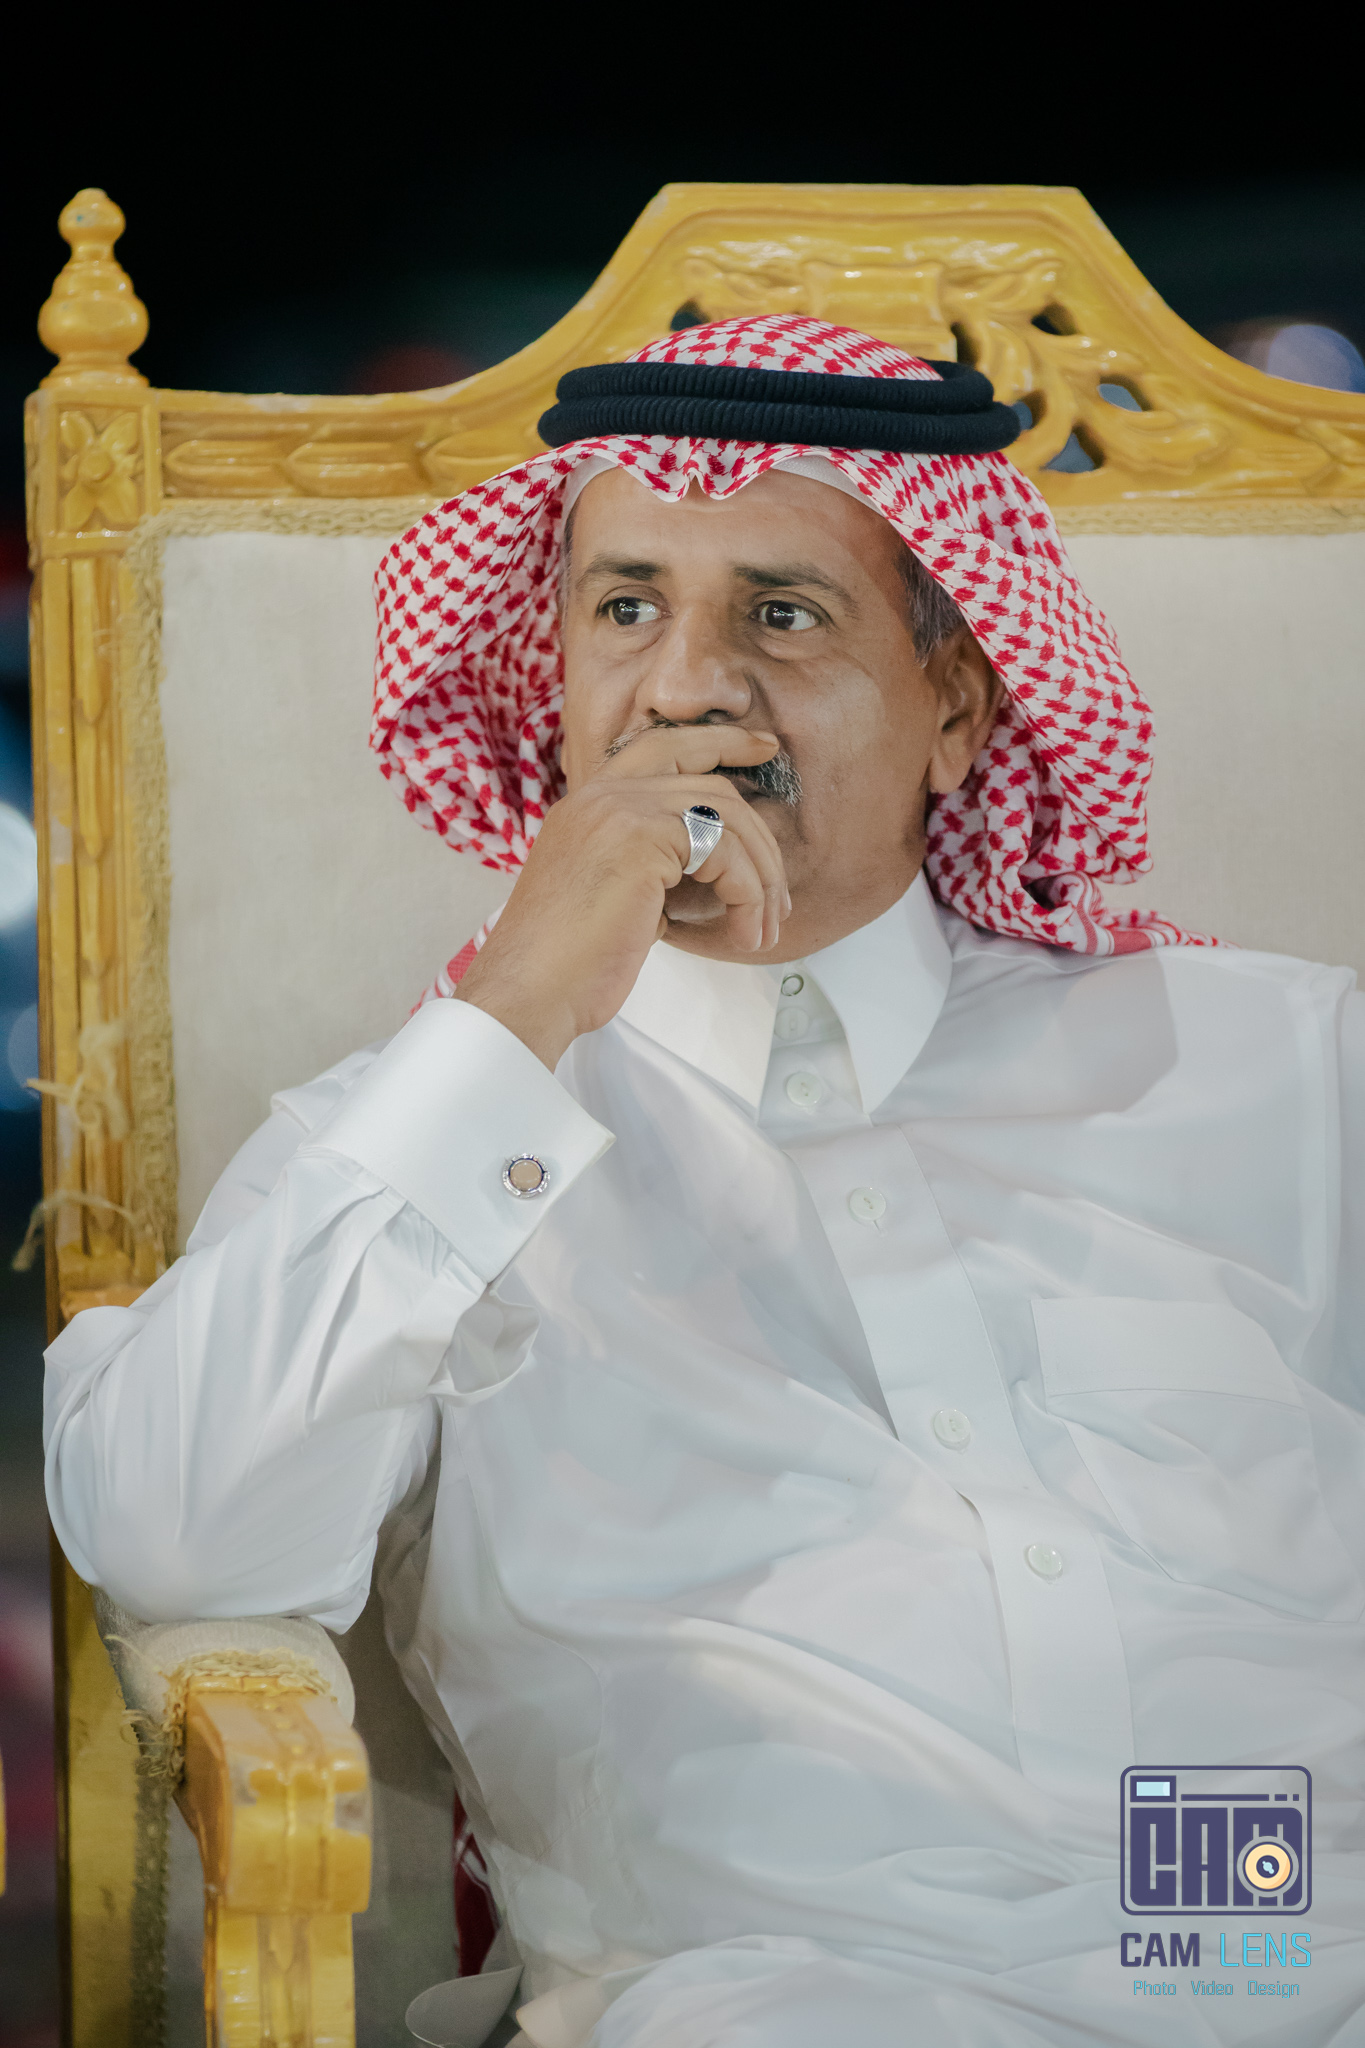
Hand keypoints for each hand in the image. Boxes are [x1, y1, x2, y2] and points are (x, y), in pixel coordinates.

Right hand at [455, 726, 790, 1068]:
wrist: (529, 993)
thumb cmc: (568, 965)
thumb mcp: (615, 897)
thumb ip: (654, 867)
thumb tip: (714, 871)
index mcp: (590, 804)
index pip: (666, 748)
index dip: (722, 742)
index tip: (764, 749)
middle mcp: (601, 796)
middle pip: (712, 785)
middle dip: (761, 840)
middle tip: (780, 895)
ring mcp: (618, 810)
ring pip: (727, 816)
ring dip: (761, 877)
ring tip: (765, 927)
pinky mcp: (639, 838)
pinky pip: (725, 852)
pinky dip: (748, 895)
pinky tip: (744, 932)